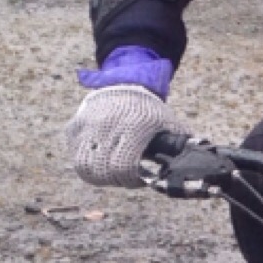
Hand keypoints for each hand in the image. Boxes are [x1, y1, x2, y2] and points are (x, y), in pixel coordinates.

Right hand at [67, 81, 183, 186]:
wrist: (124, 82)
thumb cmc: (147, 109)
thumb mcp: (165, 123)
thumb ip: (176, 145)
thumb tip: (189, 167)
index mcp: (133, 125)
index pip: (124, 166)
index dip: (132, 179)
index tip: (139, 178)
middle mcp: (107, 125)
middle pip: (103, 170)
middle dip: (116, 179)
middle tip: (126, 177)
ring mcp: (87, 126)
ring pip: (84, 167)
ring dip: (98, 175)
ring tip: (111, 173)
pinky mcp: (74, 128)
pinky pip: (75, 155)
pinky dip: (86, 163)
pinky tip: (99, 161)